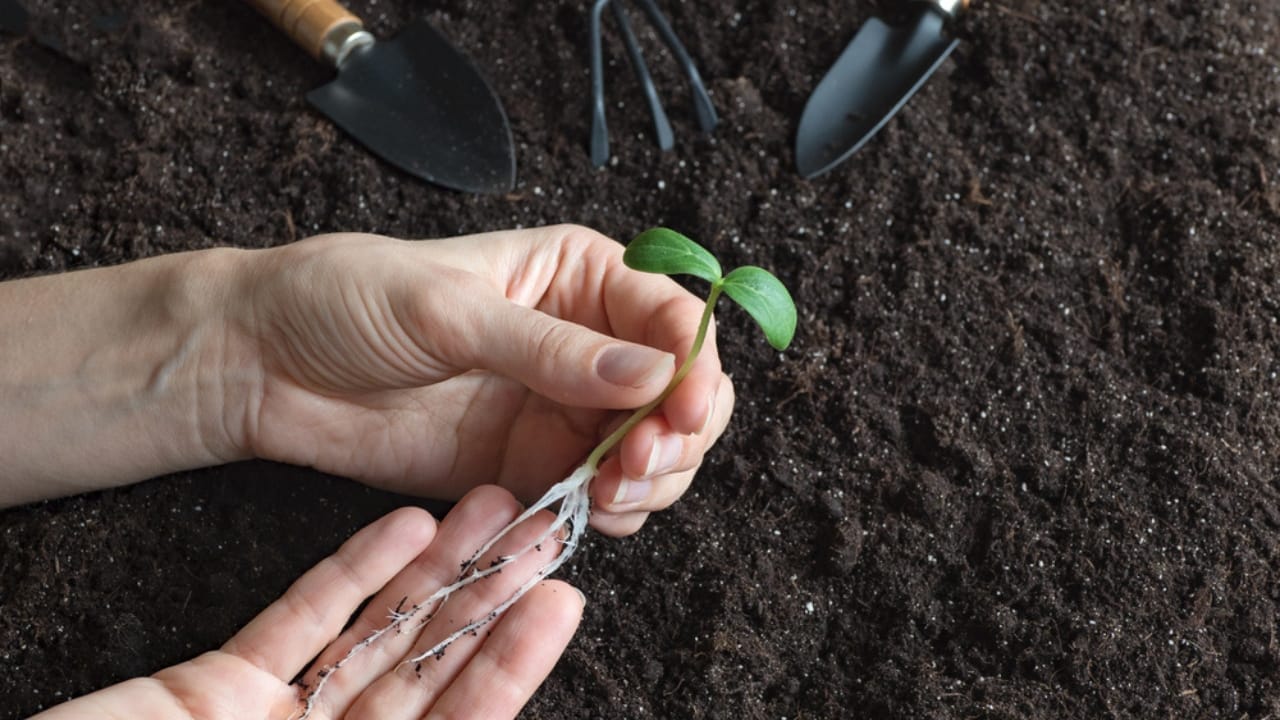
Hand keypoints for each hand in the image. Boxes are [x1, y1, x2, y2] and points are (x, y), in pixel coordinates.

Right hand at [34, 487, 583, 719]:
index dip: (508, 668)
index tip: (559, 606)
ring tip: (487, 512)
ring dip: (431, 575)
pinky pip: (294, 625)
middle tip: (541, 536)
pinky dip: (348, 576)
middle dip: (485, 602)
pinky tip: (403, 528)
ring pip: (370, 638)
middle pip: (425, 674)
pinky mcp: (210, 690)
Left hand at [221, 225, 734, 535]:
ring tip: (611, 491)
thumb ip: (551, 348)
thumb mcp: (450, 311)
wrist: (266, 365)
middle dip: (680, 433)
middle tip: (639, 463)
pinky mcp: (532, 463)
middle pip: (682, 393)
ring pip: (654, 452)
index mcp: (579, 276)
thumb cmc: (347, 302)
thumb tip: (653, 374)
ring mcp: (562, 407)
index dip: (696, 367)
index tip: (683, 411)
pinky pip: (600, 494)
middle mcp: (586, 342)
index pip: (675, 318)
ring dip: (653, 479)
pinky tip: (589, 510)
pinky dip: (612, 511)